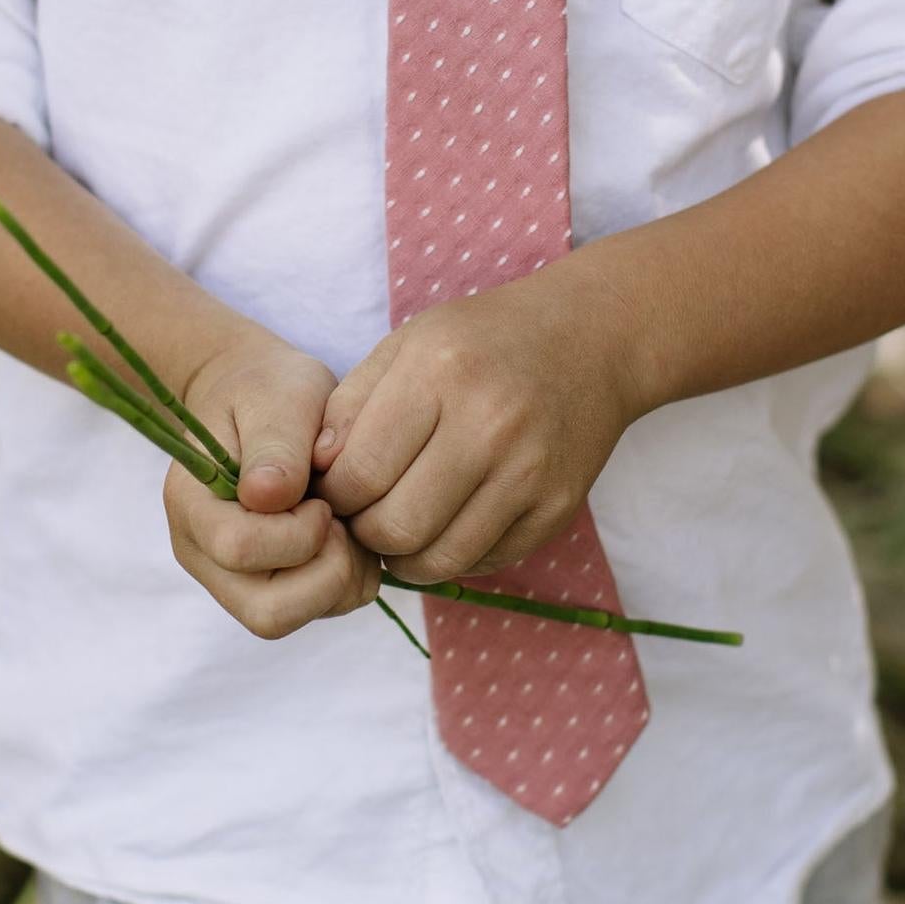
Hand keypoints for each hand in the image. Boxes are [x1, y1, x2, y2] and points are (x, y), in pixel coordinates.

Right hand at [162, 326, 379, 638]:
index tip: (323, 492)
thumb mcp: (278, 396)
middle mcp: (202, 553)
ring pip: (290, 619)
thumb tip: (268, 497)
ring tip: (349, 524)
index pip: (239, 549)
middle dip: (326, 572)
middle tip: (341, 520)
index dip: (298, 532)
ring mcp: (231, 578)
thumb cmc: (267, 389)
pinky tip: (349, 536)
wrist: (257, 397)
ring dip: (340, 580)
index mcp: (192, 503)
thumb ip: (276, 444)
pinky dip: (347, 583)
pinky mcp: (266, 587)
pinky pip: (314, 611)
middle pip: (266, 613)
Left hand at [310, 266, 645, 586]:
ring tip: (398, 527)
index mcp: (439, 374)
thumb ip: (350, 405)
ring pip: (439, 559)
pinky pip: (484, 562)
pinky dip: (452, 555)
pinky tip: (446, 523)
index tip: (337, 488)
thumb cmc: (482, 341)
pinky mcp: (557, 508)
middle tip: (363, 515)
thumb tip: (315, 472)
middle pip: (395, 527)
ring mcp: (530, 472)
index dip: (333, 495)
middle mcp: (489, 425)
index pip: (359, 473)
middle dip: (364, 533)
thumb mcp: (407, 344)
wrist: (589, 342)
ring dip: (403, 556)